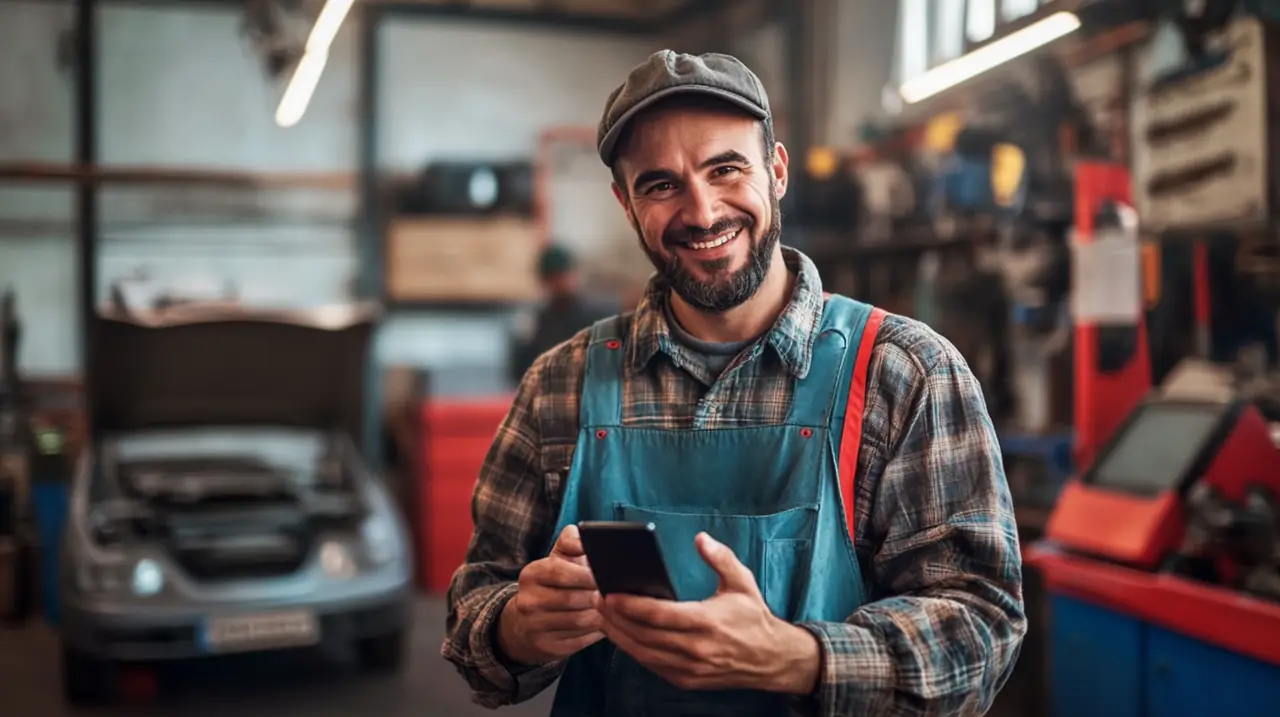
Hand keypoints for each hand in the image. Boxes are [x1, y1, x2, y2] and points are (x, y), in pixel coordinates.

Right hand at [498, 525, 604, 664]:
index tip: (603, 575)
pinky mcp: (546, 647)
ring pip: (580, 621)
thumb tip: (588, 537)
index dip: (585, 574)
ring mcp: (535, 627)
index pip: (560, 571)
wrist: (523, 624)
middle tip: (612, 593)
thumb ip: (572, 542)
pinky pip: (580, 640)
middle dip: (596, 596)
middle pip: (573, 599)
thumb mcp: (557, 559)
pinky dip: (595, 632)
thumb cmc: (551, 584)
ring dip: (599, 615)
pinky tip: (601, 624)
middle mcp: (528, 601)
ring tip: (610, 608)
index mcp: (531, 574)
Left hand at [599, 533, 821, 693]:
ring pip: (643, 653)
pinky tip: (621, 635)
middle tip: (597, 599)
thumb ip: (720, 559)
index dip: (630, 605)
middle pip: (643, 635)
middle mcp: (696, 648)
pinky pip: (651, 665)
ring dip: (618, 636)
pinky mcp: (686, 679)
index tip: (609, 593)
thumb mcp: (742, 582)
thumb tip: (701, 539)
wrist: (772, 660)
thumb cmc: (754, 618)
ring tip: (601, 616)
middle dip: (615, 617)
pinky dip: (633, 650)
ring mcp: (690, 668)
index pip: (659, 615)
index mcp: (707, 622)